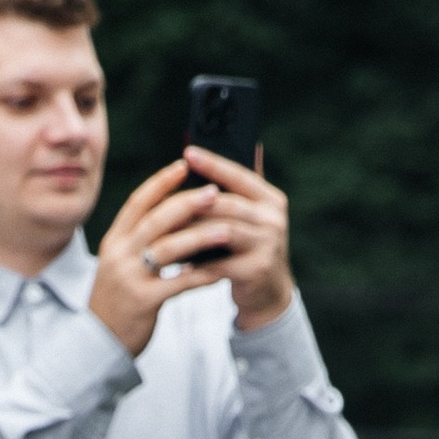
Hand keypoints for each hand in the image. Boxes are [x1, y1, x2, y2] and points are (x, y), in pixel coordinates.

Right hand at [87, 160, 262, 359]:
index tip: (184, 166)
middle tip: (214, 192)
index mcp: (115, 240)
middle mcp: (119, 254)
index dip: (161, 182)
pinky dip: (201, 275)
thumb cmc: (118, 298)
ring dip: (200, 236)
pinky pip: (178, 283)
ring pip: (168, 248)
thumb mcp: (120, 263)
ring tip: (226, 229)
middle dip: (187, 203)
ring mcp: (129, 277)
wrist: (100, 341)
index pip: (138, 202)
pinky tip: (220, 271)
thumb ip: (139, 239)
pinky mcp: (143, 301)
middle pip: (155, 220)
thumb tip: (174, 212)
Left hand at [178, 140, 293, 330]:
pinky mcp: (257, 270)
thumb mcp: (252, 216)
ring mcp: (268, 244)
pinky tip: (178, 264)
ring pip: (222, 231)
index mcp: (271, 199)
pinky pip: (219, 263)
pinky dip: (197, 264)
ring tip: (165, 233)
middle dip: (194, 202)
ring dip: (191, 233)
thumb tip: (242, 146)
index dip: (213, 164)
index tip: (188, 152)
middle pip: (227, 204)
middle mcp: (273, 219)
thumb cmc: (250, 248)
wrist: (269, 293)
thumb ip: (242, 187)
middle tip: (164, 202)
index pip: (239, 175)